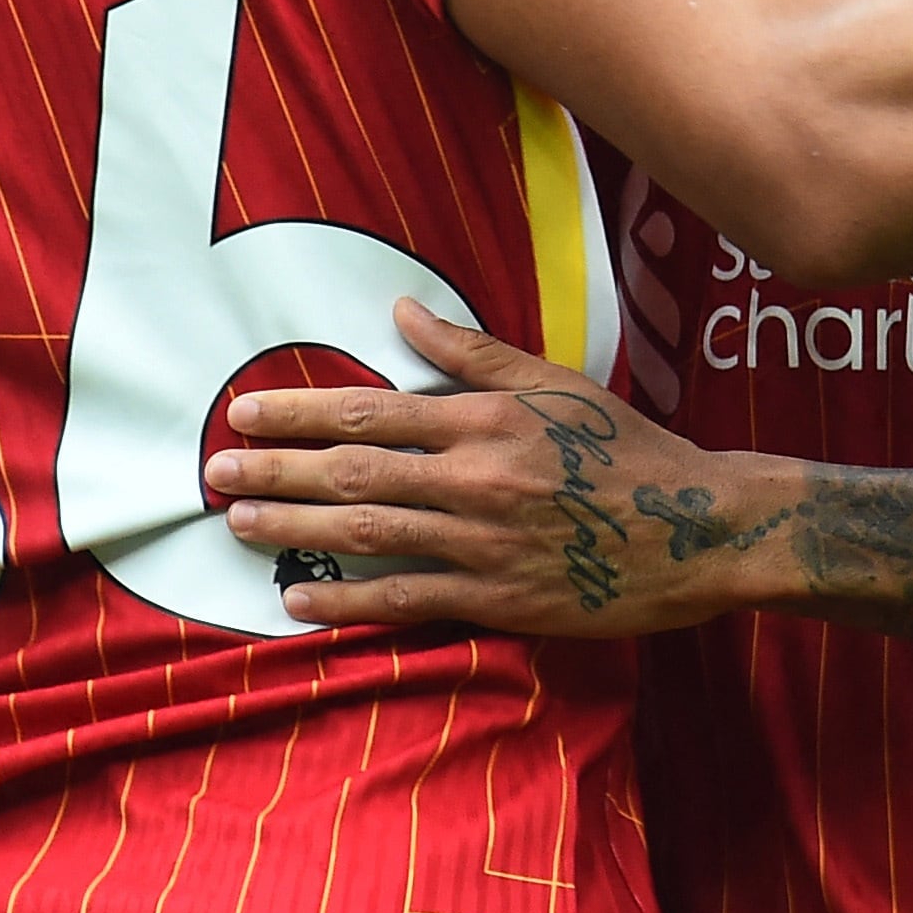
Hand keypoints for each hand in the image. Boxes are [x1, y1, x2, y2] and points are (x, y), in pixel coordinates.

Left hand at [210, 301, 794, 637]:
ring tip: (239, 524)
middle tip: (215, 473)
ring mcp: (484, 543)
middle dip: (276, 473)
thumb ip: (473, 353)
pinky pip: (407, 600)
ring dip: (294, 531)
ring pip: (369, 535)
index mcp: (488, 420)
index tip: (245, 415)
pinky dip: (348, 602)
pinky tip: (299, 601)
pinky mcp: (498, 599)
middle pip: (353, 475)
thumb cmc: (627, 449)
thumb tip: (401, 311)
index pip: (371, 414)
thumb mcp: (556, 384)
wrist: (697, 529)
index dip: (301, 415)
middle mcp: (477, 478)